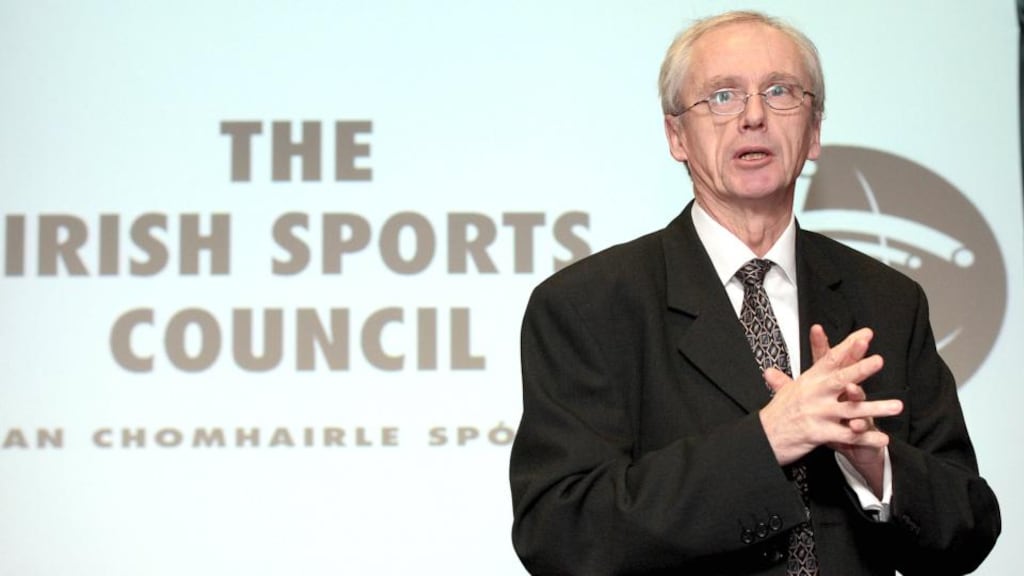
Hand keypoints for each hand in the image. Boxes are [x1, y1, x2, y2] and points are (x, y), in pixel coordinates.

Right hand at [759, 325, 902, 472]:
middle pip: (840, 378)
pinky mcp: (819, 433)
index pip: (830, 359)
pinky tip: (883, 439)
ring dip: (876, 407)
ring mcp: (817, 413)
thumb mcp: (781, 394)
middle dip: (860, 369)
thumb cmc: (775, 416)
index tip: (865, 335)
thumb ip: (782, 381)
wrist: (763, 439)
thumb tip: (771, 371)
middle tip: (878, 361)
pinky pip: (847, 436)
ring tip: (896, 406)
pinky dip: (866, 438)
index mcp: (809, 381)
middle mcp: (814, 394)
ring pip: (851, 409)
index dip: (849, 347)